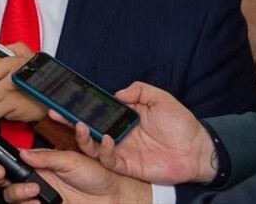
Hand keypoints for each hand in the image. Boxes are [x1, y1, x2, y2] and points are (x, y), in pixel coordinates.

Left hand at [0, 44, 44, 122]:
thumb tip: (0, 46)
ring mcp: (13, 100)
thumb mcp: (29, 54)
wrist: (59, 94)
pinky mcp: (18, 114)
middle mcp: (10, 84)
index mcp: (12, 65)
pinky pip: (1, 117)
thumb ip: (13, 47)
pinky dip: (1, 114)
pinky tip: (6, 107)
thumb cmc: (43, 74)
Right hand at [0, 149, 150, 203]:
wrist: (114, 197)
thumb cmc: (97, 175)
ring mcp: (38, 195)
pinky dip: (27, 202)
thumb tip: (24, 154)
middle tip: (0, 172)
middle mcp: (35, 177)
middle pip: (3, 178)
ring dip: (15, 190)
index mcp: (39, 161)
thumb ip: (46, 157)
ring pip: (11, 195)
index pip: (10, 158)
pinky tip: (37, 199)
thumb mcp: (73, 159)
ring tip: (33, 188)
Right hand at [52, 81, 214, 184]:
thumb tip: (116, 93)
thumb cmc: (182, 124)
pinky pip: (108, 159)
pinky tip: (106, 138)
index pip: (97, 111)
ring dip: (83, 136)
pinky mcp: (126, 165)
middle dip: (71, 120)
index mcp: (123, 117)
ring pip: (92, 145)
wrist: (199, 150)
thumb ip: (138, 91)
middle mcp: (118, 133)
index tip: (66, 99)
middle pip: (88, 128)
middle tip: (56, 112)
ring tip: (79, 125)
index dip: (81, 106)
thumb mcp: (160, 98)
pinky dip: (103, 150)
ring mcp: (121, 150)